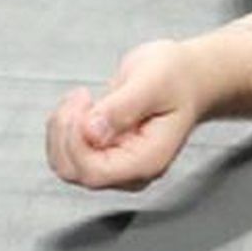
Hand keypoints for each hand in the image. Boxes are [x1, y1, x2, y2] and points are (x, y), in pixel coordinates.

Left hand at [45, 39, 201, 191]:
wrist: (189, 78)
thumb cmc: (177, 78)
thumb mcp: (152, 82)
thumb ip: (122, 108)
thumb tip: (91, 132)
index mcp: (147, 160)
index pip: (94, 172)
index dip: (77, 142)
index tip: (84, 104)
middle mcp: (130, 171)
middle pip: (74, 170)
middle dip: (66, 132)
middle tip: (83, 96)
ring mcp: (116, 164)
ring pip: (66, 163)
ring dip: (62, 128)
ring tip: (83, 97)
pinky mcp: (104, 154)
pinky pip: (68, 152)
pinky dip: (64, 126)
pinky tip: (82, 104)